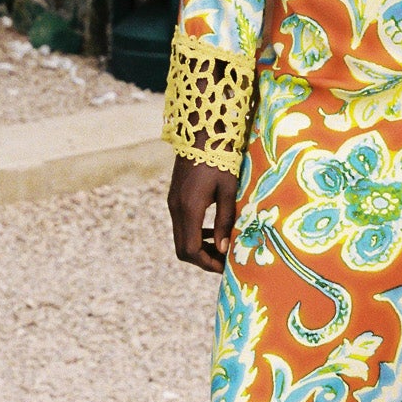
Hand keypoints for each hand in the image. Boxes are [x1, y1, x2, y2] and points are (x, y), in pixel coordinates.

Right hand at [168, 156, 238, 273]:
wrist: (200, 133)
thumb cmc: (220, 159)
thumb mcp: (228, 190)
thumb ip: (225, 220)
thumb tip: (224, 249)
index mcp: (189, 208)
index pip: (191, 250)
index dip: (208, 263)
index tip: (226, 267)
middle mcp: (176, 208)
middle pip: (183, 249)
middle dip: (203, 260)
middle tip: (224, 261)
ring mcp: (173, 203)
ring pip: (181, 239)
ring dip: (199, 248)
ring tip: (222, 248)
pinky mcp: (175, 198)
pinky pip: (181, 226)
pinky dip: (195, 235)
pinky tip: (213, 232)